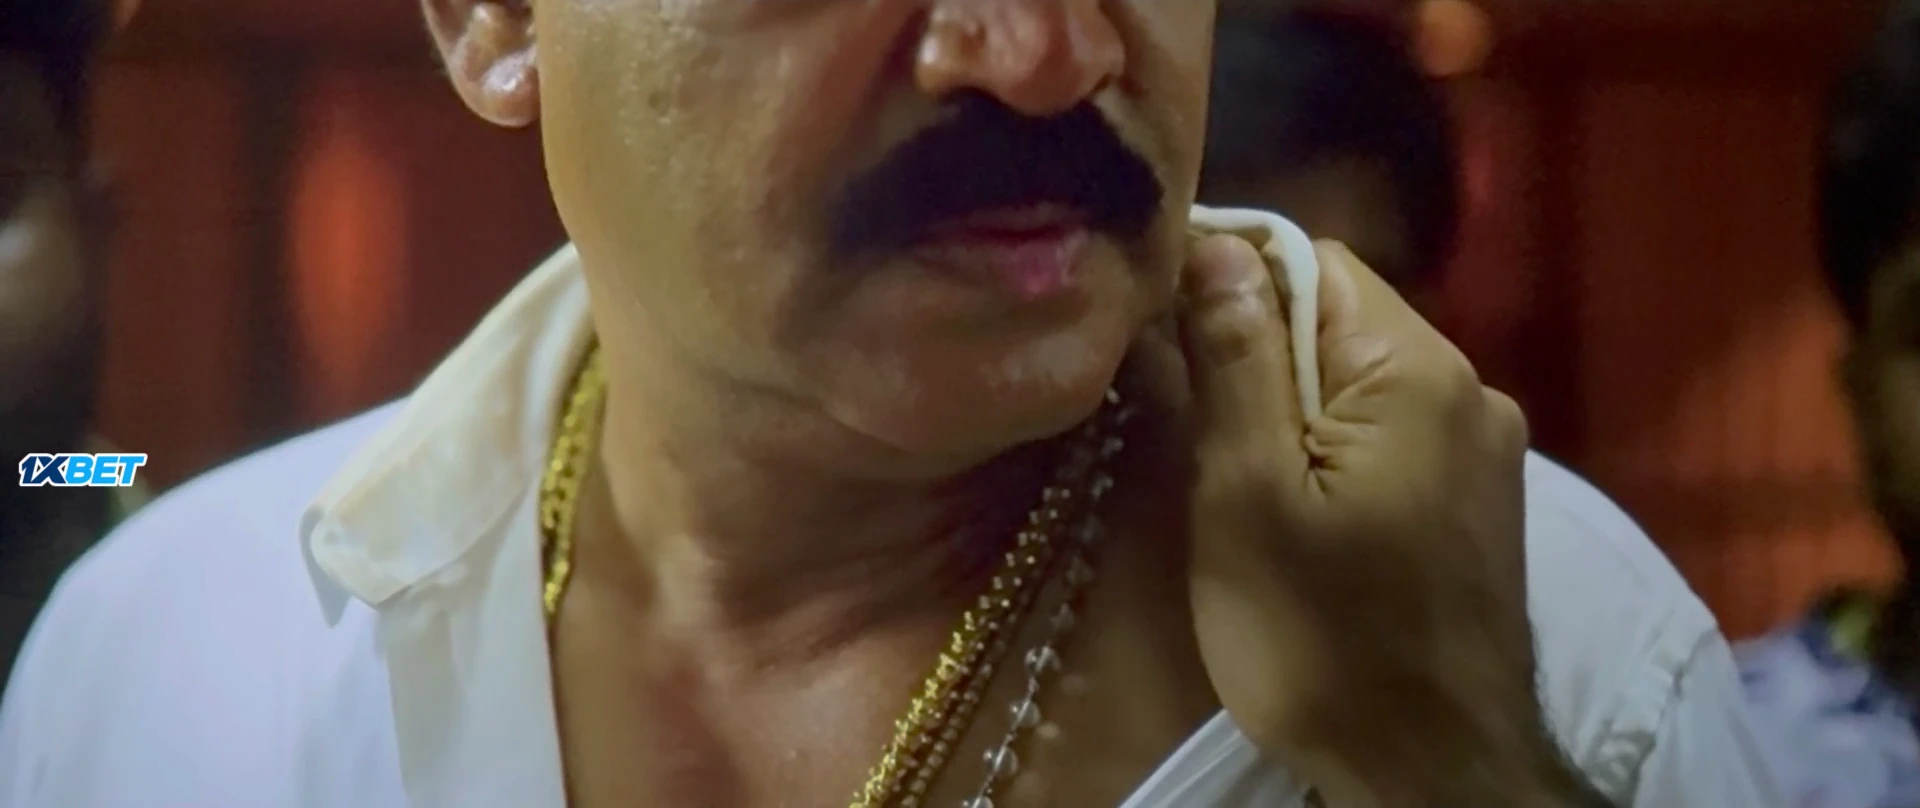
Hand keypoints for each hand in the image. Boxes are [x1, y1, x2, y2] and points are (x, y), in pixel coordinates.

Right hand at [1131, 235, 1573, 805]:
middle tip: (1182, 421)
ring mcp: (1485, 453)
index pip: (1312, 260)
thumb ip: (1235, 361)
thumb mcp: (1247, 497)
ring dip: (1288, 412)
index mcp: (1418, 371)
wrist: (1435, 775)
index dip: (1227, 279)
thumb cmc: (1323, 640)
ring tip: (1229, 475)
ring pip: (1360, 386)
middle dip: (1254, 356)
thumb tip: (1216, 245)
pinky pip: (1391, 439)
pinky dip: (1332, 454)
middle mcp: (1471, 390)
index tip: (1158, 331)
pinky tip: (1293, 512)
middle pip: (1338, 323)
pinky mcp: (1479, 507)